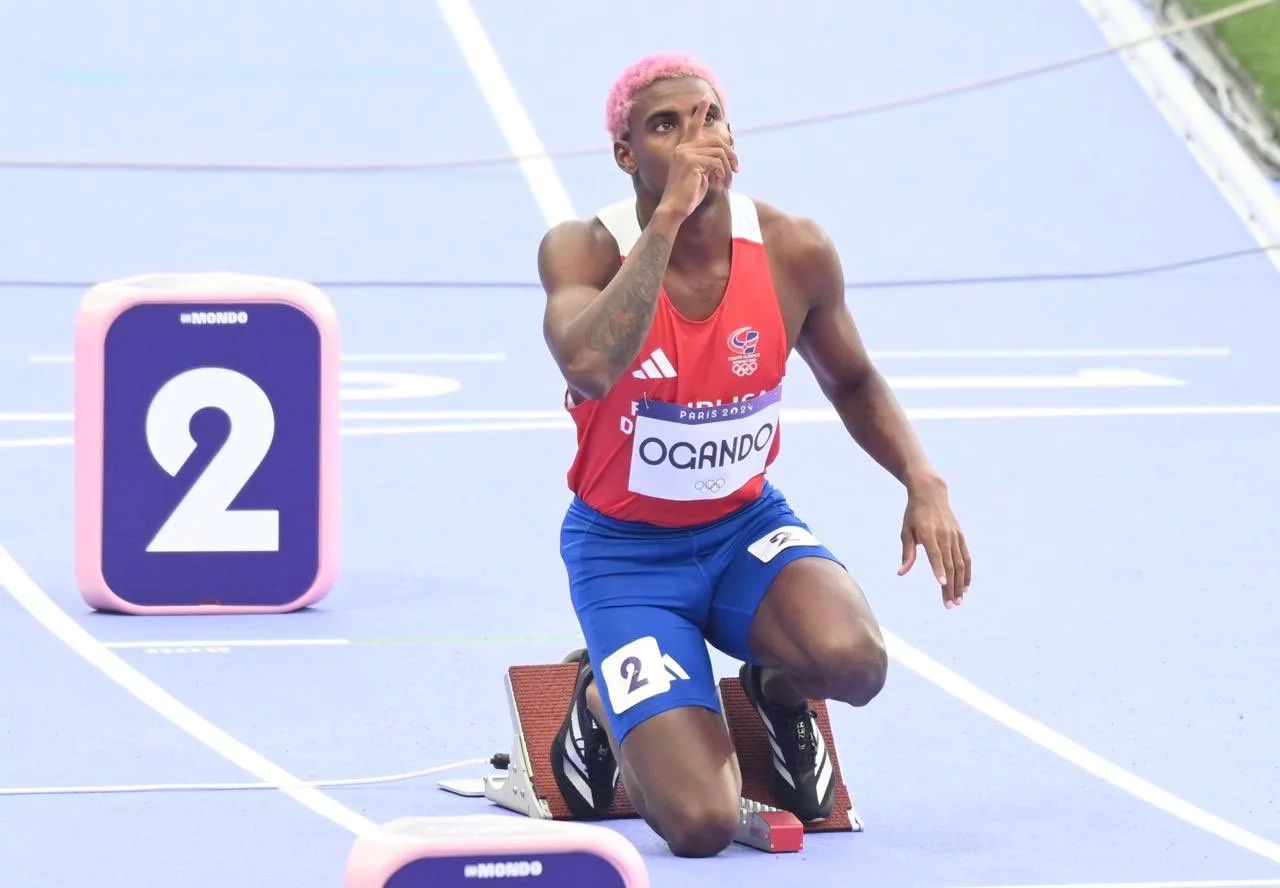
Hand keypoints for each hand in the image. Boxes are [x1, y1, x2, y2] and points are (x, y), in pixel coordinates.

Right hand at [657, 93, 738, 219]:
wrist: (675, 208)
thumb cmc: (688, 196)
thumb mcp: (701, 176)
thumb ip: (709, 163)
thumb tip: (726, 158)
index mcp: (683, 149)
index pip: (694, 126)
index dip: (700, 111)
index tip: (706, 97)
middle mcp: (683, 148)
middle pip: (716, 141)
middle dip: (731, 155)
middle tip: (737, 170)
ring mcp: (686, 153)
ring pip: (719, 152)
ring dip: (728, 169)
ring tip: (729, 182)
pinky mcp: (691, 161)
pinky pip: (717, 162)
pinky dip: (723, 174)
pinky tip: (722, 184)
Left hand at [897, 477, 970, 607]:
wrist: (931, 493)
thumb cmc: (914, 514)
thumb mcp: (906, 531)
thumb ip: (907, 552)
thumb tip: (901, 573)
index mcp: (928, 533)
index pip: (935, 554)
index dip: (938, 569)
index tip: (940, 584)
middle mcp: (944, 535)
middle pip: (949, 564)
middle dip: (950, 586)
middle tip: (950, 605)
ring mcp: (954, 536)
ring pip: (960, 564)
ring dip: (960, 584)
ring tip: (958, 601)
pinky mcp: (960, 536)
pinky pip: (966, 557)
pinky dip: (967, 572)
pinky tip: (966, 586)